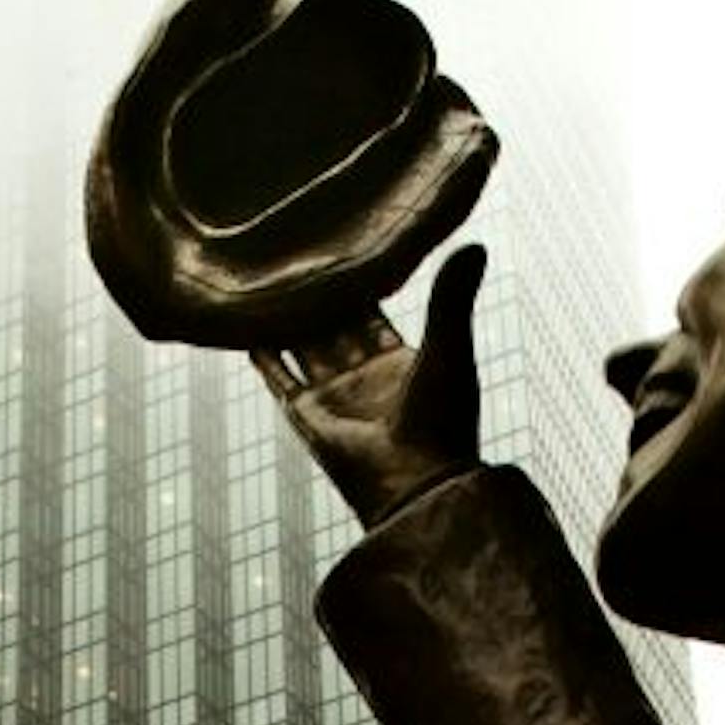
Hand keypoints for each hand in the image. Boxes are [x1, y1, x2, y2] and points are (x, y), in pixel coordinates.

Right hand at [249, 245, 488, 526]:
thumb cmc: (442, 419)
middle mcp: (363, 380)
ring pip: (304, 347)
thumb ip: (453, 297)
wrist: (415, 480)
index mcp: (401, 365)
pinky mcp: (306, 415)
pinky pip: (279, 378)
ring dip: (288, 321)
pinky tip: (247, 331)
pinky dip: (264, 356)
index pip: (372, 316)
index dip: (358, 287)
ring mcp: (333, 397)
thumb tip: (477, 244)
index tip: (341, 252)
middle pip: (333, 329)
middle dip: (318, 300)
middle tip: (296, 258)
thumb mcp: (450, 345)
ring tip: (267, 285)